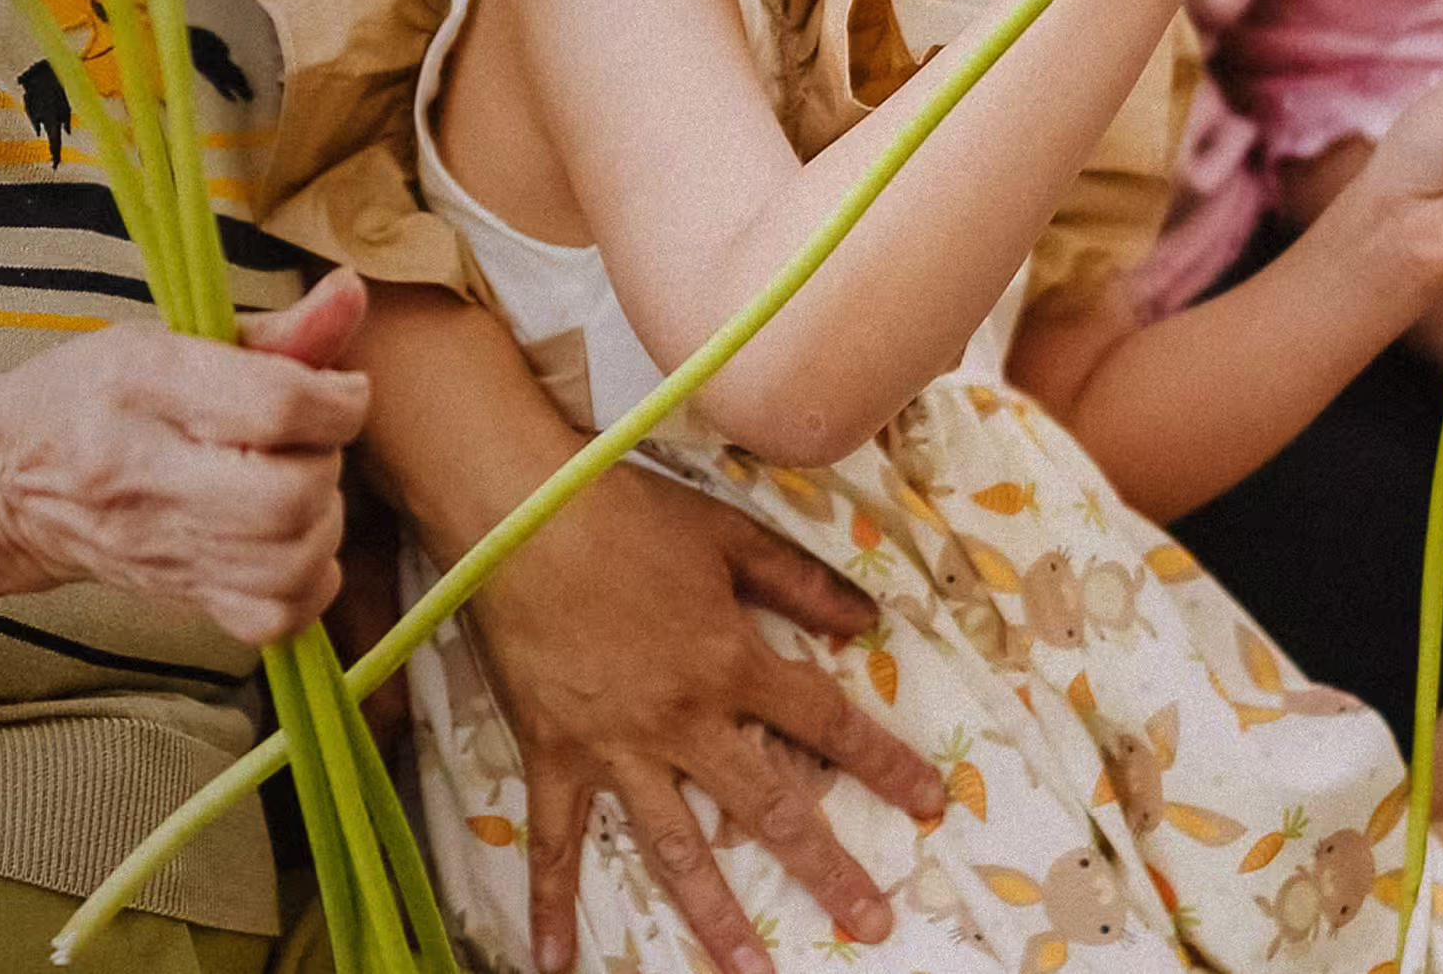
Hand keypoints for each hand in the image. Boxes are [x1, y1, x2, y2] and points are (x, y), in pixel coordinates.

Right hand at [0, 278, 372, 646]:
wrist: (6, 483)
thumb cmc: (92, 395)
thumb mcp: (166, 339)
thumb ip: (272, 331)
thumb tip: (352, 295)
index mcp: (144, 385)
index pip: (276, 406)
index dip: (336, 400)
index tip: (338, 391)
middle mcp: (148, 476)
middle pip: (288, 497)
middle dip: (324, 464)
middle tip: (305, 443)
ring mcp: (162, 549)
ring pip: (291, 563)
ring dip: (321, 522)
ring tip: (295, 489)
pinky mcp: (179, 597)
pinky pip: (276, 616)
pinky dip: (307, 584)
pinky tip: (288, 545)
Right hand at [459, 466, 943, 973]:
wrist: (513, 514)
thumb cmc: (622, 514)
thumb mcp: (727, 534)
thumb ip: (800, 581)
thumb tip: (868, 622)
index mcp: (730, 662)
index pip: (825, 724)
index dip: (882, 763)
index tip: (929, 804)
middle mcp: (682, 720)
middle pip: (767, 807)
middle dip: (825, 869)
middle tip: (870, 924)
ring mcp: (615, 747)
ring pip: (674, 846)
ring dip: (714, 914)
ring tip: (749, 970)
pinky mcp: (553, 755)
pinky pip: (553, 839)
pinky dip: (548, 902)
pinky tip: (554, 960)